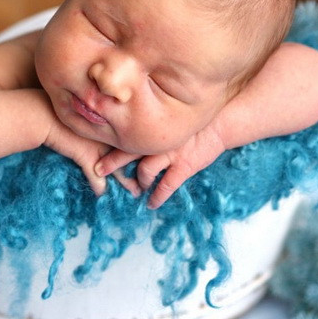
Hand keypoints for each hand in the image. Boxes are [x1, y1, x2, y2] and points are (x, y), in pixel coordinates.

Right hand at [43, 118, 141, 197]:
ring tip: (136, 192)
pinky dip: (99, 186)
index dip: (140, 152)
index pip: (130, 141)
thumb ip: (95, 129)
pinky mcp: (85, 156)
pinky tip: (101, 194)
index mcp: (111, 125)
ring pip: (118, 168)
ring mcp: (98, 146)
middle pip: (129, 156)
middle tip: (149, 180)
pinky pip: (96, 176)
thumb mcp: (84, 122)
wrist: (45, 115)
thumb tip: (100, 144)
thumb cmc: (63, 115)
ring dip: (126, 183)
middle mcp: (108, 135)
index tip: (149, 160)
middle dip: (140, 169)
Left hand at [95, 122, 226, 208]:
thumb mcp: (171, 114)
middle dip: (112, 163)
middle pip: (127, 152)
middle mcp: (157, 141)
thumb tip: (137, 124)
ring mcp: (170, 155)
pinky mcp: (184, 167)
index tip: (96, 149)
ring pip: (145, 172)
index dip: (110, 143)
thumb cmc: (196, 118)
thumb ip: (154, 121)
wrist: (220, 123)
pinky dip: (157, 197)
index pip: (125, 135)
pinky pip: (166, 186)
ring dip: (139, 181)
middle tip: (99, 170)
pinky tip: (151, 204)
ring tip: (136, 188)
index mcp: (153, 128)